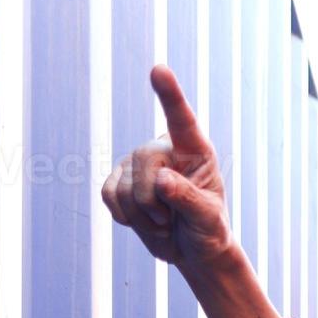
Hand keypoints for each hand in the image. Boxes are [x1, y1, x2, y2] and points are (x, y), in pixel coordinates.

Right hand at [101, 64, 235, 269]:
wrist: (191, 249)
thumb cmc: (208, 230)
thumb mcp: (208, 219)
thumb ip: (189, 199)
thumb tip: (161, 180)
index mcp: (196, 151)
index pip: (182, 120)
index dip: (169, 95)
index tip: (159, 69)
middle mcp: (166, 150)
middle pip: (144, 159)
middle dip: (154, 199)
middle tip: (172, 221)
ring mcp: (138, 163)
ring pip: (124, 185)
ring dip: (142, 216)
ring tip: (164, 223)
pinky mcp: (118, 180)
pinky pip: (108, 194)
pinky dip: (125, 217)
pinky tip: (145, 221)